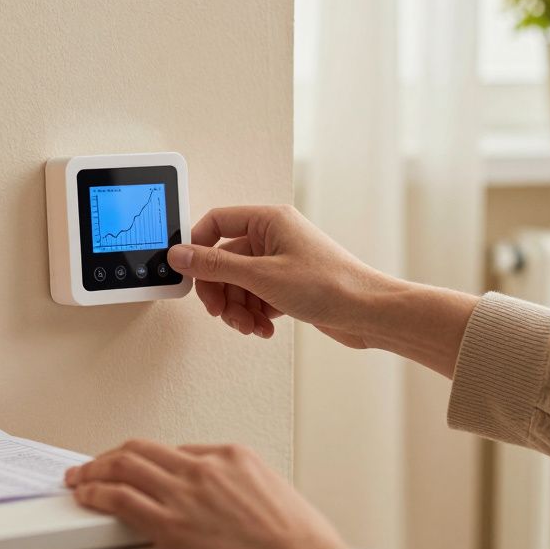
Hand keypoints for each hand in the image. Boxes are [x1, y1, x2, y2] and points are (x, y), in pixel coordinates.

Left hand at [65, 439, 344, 548]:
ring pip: (124, 464)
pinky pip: (119, 498)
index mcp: (233, 456)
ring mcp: (185, 492)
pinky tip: (86, 495)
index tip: (142, 472)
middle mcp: (204, 467)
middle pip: (144, 449)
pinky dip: (96, 491)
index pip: (179, 451)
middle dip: (115, 455)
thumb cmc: (300, 544)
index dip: (153, 463)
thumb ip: (240, 490)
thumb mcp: (273, 495)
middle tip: (98, 464)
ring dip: (95, 468)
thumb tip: (224, 503)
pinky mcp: (170, 524)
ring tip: (80, 477)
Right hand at [169, 205, 478, 376]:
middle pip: (224, 259)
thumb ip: (216, 266)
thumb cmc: (329, 286)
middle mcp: (274, 236)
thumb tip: (180, 255)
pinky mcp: (288, 284)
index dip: (198, 248)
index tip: (190, 274)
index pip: (216, 222)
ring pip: (239, 283)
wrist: (369, 313)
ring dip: (238, 308)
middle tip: (221, 313)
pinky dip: (254, 314)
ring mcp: (281, 261)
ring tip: (250, 326)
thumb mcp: (262, 276)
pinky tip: (265, 328)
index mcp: (268, 220)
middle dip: (220, 291)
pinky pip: (256, 296)